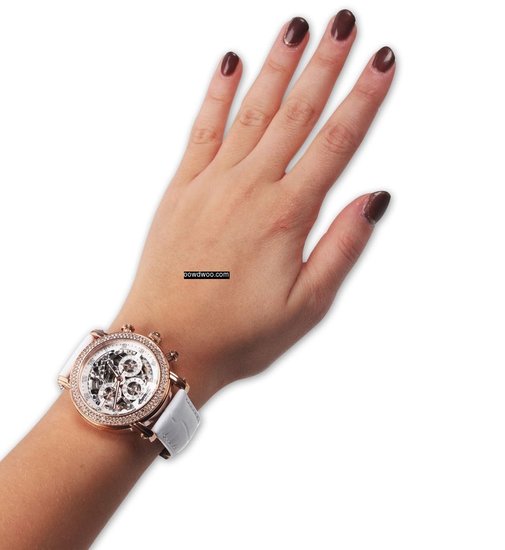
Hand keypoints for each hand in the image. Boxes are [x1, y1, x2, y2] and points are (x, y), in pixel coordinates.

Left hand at [111, 12, 394, 407]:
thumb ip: (341, 247)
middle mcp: (249, 188)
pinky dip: (217, 95)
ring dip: (276, 67)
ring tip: (296, 29)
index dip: (363, 100)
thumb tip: (373, 199)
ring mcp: (211, 183)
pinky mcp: (181, 189)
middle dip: (325, 66)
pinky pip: (201, 130)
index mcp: (285, 215)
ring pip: (251, 111)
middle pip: (296, 114)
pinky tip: (229, 65)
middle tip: (346, 27)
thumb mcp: (306, 305)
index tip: (380, 64)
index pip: (336, 144)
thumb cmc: (236, 333)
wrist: (167, 342)